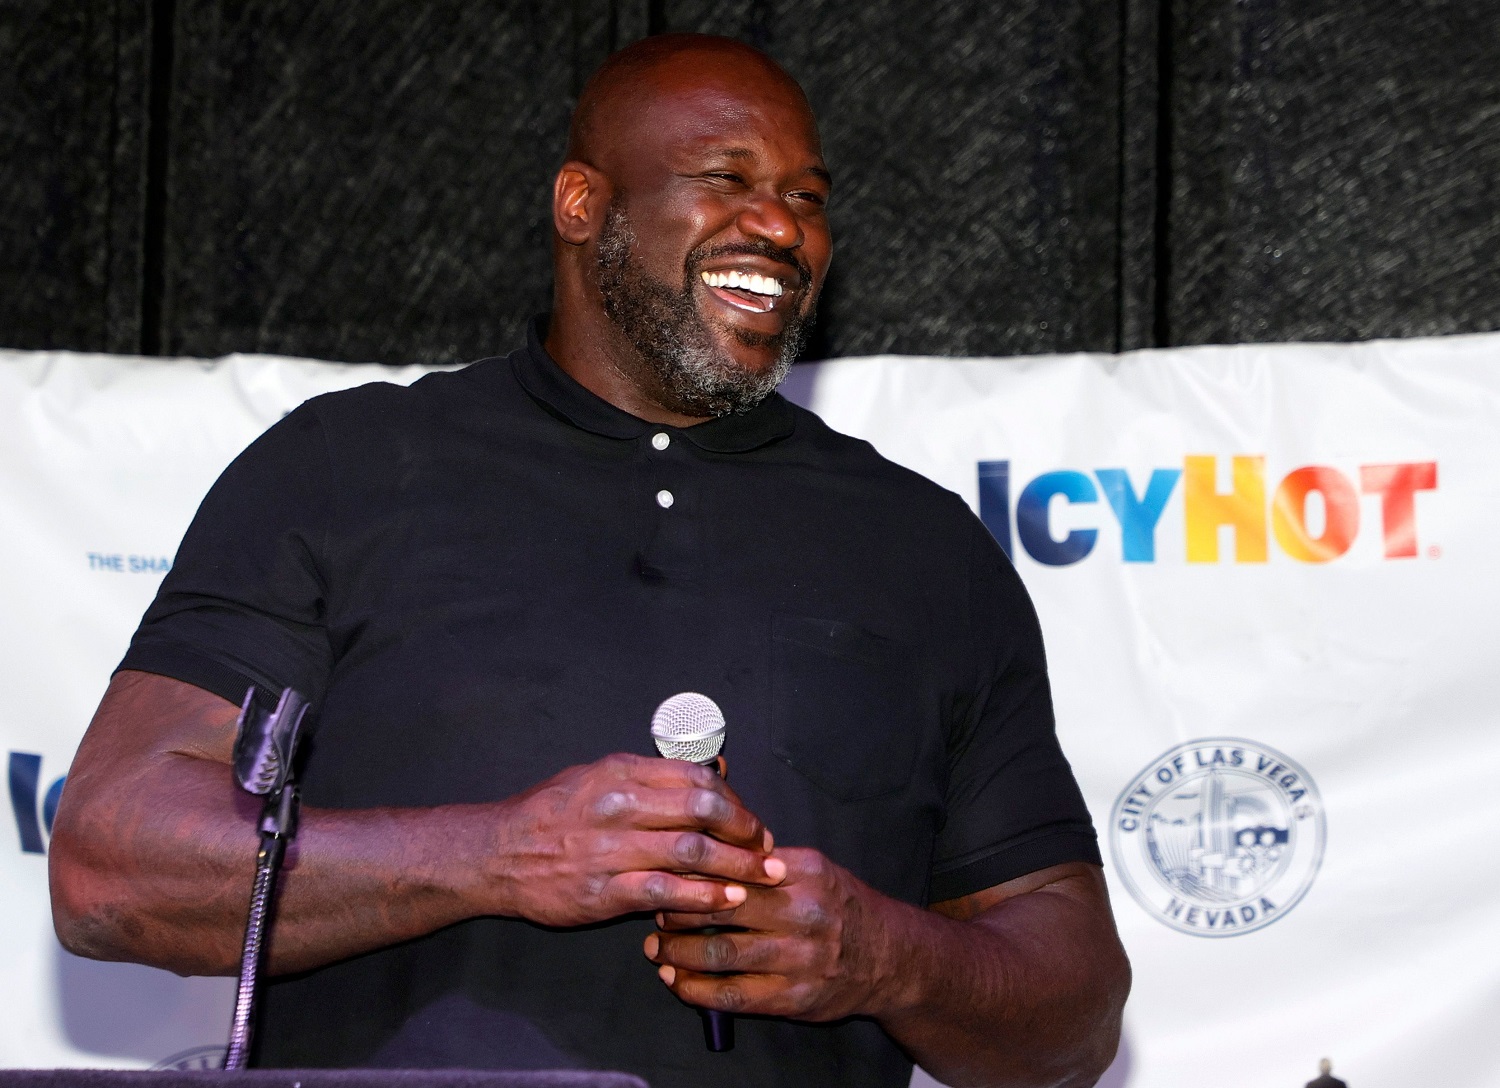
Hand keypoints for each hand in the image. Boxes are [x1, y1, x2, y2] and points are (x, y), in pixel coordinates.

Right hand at [490, 753, 786, 927]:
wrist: (497, 854)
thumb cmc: (552, 814)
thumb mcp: (599, 776)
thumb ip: (654, 777)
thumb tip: (714, 772)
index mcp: (622, 772)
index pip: (697, 778)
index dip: (734, 800)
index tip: (749, 820)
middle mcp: (620, 805)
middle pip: (704, 810)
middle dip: (745, 830)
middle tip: (766, 848)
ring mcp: (612, 848)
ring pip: (693, 850)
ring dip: (737, 865)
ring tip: (762, 876)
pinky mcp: (605, 890)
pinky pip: (668, 891)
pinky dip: (705, 896)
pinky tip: (729, 900)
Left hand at [646, 846, 893, 1021]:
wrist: (890, 958)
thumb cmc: (839, 906)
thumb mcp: (813, 868)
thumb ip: (765, 860)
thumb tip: (706, 846)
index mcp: (804, 871)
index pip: (735, 864)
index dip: (693, 869)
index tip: (667, 871)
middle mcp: (802, 912)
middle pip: (722, 905)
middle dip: (678, 909)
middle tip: (655, 909)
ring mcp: (798, 958)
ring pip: (720, 953)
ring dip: (677, 952)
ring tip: (657, 948)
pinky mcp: (793, 997)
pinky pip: (731, 995)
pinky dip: (694, 989)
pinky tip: (675, 980)